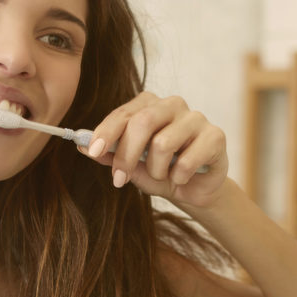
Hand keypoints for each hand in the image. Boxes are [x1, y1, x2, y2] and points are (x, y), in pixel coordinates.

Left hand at [80, 92, 228, 207]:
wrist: (194, 191)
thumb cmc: (162, 172)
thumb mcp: (131, 167)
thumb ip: (109, 154)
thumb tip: (81, 146)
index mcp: (149, 105)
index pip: (124, 113)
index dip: (106, 132)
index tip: (93, 151)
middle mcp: (173, 105)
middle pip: (142, 122)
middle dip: (126, 155)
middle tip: (120, 179)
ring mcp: (196, 118)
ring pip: (163, 143)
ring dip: (157, 170)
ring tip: (163, 176)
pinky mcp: (215, 136)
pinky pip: (188, 159)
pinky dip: (179, 176)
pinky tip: (183, 178)